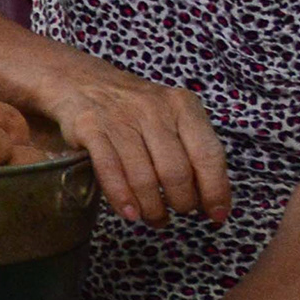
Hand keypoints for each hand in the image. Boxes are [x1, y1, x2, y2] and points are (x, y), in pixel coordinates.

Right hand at [49, 70, 231, 224]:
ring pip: (143, 177)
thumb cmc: (135, 109)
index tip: (216, 214)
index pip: (208, 154)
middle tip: (179, 211)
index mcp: (182, 106)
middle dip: (181, 202)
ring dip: (152, 207)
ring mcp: (120, 118)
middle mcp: (154, 110)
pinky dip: (122, 197)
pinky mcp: (91, 129)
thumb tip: (210, 198)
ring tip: (154, 217)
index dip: (215, 190)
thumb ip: (191, 149)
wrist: (83, 81)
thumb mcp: (171, 116)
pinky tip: (130, 213)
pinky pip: (110, 171)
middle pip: (176, 171)